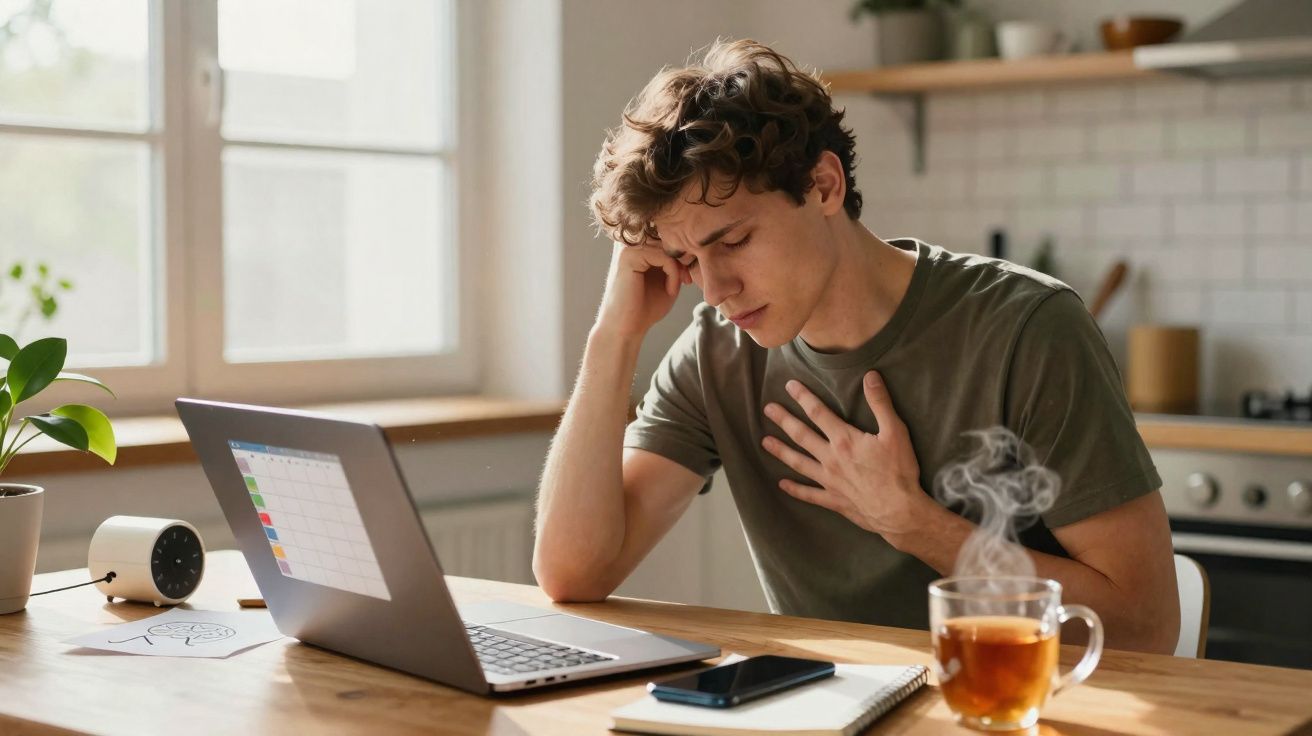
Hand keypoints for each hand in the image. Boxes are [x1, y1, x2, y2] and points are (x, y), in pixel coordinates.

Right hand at [593, 240, 691, 340]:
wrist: (627, 328)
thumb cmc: (646, 307)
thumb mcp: (668, 278)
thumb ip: (676, 260)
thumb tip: (692, 243)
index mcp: (637, 245)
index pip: (668, 235)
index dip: (683, 253)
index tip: (687, 277)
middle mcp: (630, 241)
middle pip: (669, 237)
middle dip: (683, 259)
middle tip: (686, 281)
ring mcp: (628, 247)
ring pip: (668, 246)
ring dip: (679, 268)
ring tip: (676, 288)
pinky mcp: (629, 256)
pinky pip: (664, 257)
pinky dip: (673, 274)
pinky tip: (671, 291)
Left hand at [761, 371, 928, 537]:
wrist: (899, 512)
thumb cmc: (899, 471)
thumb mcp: (895, 432)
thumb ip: (881, 403)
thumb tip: (870, 376)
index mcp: (844, 440)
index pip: (818, 413)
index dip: (803, 397)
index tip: (789, 386)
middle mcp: (831, 459)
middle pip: (801, 435)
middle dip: (784, 420)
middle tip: (767, 409)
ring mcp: (829, 481)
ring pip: (798, 463)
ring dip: (781, 451)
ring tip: (765, 442)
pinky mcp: (833, 500)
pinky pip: (809, 494)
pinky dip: (794, 489)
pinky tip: (782, 484)